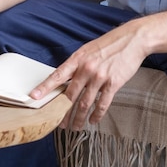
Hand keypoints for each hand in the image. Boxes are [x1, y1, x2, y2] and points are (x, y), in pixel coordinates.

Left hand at [30, 20, 145, 130]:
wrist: (132, 39)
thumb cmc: (110, 44)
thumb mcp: (88, 49)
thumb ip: (77, 64)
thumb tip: (65, 78)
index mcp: (78, 59)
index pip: (57, 75)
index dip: (45, 87)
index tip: (34, 97)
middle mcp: (86, 68)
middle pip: (70, 95)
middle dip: (62, 112)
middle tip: (58, 123)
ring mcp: (100, 77)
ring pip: (84, 103)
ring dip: (78, 118)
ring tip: (74, 126)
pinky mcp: (113, 83)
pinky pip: (102, 104)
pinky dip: (96, 115)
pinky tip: (93, 120)